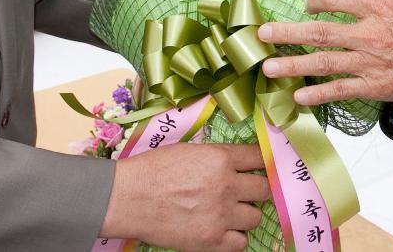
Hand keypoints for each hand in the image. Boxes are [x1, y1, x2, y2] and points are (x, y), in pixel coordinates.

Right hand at [101, 142, 267, 250]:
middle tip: (245, 192)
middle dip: (257, 190)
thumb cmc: (152, 170)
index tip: (261, 167)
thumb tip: (237, 162)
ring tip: (229, 213)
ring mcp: (221, 215)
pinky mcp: (211, 240)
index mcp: (220, 158)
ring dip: (245, 215)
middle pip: (264, 189)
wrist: (128, 198)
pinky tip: (222, 231)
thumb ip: (217, 157)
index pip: (259, 157)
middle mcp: (226, 186)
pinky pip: (240, 243)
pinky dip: (234, 238)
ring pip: (255, 217)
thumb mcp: (189, 150)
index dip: (263, 162)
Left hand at [258, 0, 392, 106]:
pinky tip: (298, 97)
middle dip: (287, 34)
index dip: (316, 0)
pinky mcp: (374, 86)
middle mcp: (367, 33)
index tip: (309, 5)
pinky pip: (340, 90)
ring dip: (292, 65)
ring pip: (322, 62)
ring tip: (267, 68)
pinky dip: (317, 94)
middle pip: (318, 33)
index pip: (334, 0)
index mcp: (376, 5)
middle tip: (261, 35)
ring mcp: (368, 62)